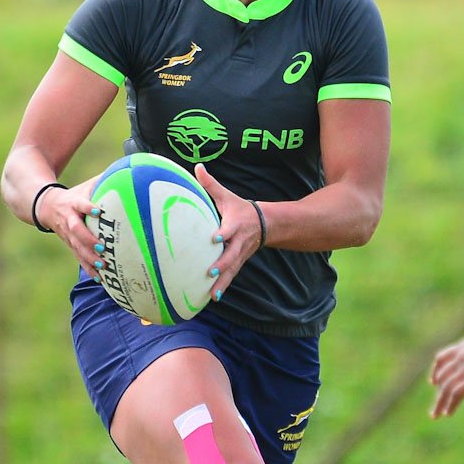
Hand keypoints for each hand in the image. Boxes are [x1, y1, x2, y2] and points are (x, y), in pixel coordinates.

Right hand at [37, 180, 104, 278]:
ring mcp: (68, 235)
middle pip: (76, 231)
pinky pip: (79, 258)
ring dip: (89, 258)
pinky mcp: (70, 245)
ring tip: (103, 266)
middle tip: (102, 248)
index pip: (80, 204)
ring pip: (77, 248)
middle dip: (88, 240)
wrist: (46, 206)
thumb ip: (103, 180)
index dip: (87, 207)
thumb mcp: (84, 186)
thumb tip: (128, 170)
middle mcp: (69, 220)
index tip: (98, 211)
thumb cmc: (73, 195)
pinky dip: (89, 269)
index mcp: (73, 203)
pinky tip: (100, 278)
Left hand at [193, 163, 260, 300]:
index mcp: (234, 224)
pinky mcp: (239, 262)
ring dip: (222, 281)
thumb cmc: (240, 208)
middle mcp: (238, 241)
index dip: (223, 233)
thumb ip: (210, 184)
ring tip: (212, 293)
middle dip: (221, 263)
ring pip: (231, 269)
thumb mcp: (226, 196)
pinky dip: (223, 286)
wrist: (265, 223)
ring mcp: (240, 254)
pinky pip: (231, 276)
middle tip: (209, 271)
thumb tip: (197, 166)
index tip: (214, 238)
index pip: (229, 228)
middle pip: (231, 254)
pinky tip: (213, 297)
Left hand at [429, 328, 463, 417]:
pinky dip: (450, 405)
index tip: (433, 382)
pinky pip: (456, 394)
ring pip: (445, 387)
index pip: (442, 358)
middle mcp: (461, 356)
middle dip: (438, 391)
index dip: (436, 371)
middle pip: (442, 375)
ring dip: (439, 403)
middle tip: (436, 406)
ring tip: (435, 415)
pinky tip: (448, 413)